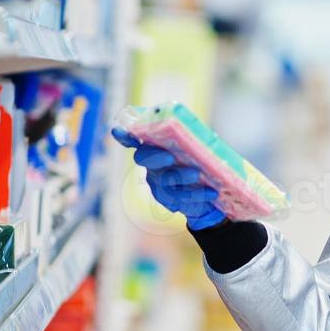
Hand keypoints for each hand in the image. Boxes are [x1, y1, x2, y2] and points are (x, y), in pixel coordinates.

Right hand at [111, 128, 226, 230]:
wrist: (210, 193)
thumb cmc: (201, 163)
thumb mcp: (200, 149)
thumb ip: (195, 140)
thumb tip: (204, 133)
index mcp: (156, 147)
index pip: (135, 139)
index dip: (126, 136)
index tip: (118, 131)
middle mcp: (151, 164)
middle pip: (144, 158)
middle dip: (155, 157)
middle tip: (170, 157)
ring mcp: (158, 183)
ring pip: (164, 179)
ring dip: (180, 176)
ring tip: (197, 174)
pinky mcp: (168, 199)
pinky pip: (179, 197)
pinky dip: (197, 194)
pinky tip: (211, 193)